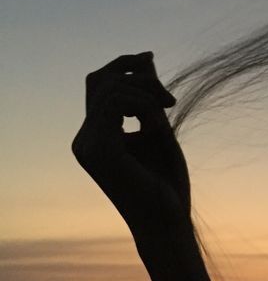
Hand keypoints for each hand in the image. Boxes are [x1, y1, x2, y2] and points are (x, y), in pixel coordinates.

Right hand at [72, 52, 193, 258]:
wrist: (168, 222)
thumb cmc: (166, 182)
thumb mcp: (158, 128)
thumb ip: (148, 96)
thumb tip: (145, 58)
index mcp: (94, 135)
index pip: (99, 84)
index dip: (123, 65)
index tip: (150, 58)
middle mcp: (84, 139)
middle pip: (101, 80)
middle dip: (139, 77)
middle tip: (170, 100)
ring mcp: (87, 145)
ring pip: (112, 89)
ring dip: (148, 96)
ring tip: (167, 120)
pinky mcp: (99, 150)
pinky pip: (119, 104)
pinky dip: (146, 108)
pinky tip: (159, 130)